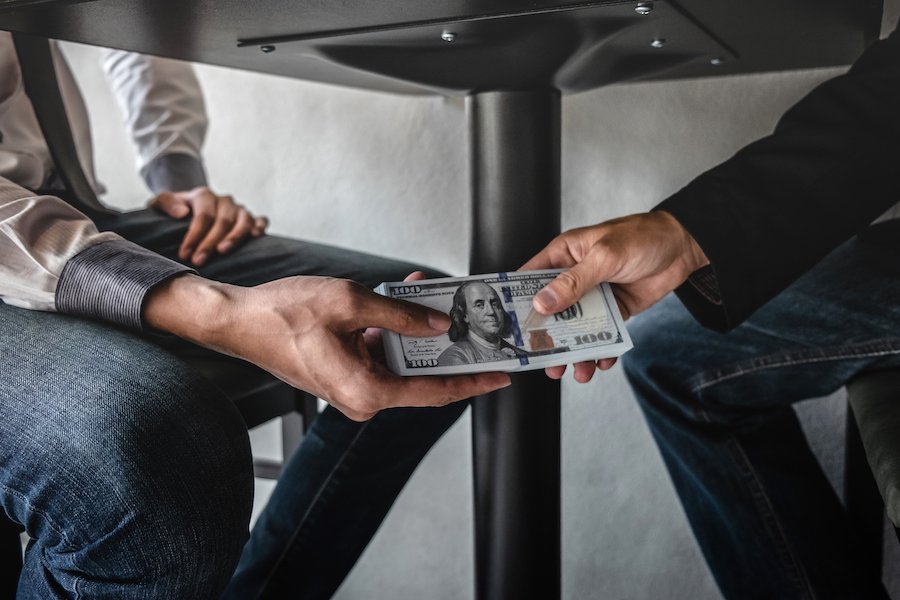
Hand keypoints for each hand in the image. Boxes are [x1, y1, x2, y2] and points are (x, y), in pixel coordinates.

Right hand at [144, 273, 510, 420]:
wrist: (239, 320)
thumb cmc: (281, 315)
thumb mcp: (351, 303)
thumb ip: (400, 315)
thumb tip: (438, 323)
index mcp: (366, 390)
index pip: (434, 392)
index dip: (472, 382)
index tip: (499, 375)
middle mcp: (361, 398)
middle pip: (421, 378)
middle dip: (450, 350)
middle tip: (480, 330)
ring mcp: (352, 387)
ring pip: (402, 361)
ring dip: (420, 333)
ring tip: (441, 300)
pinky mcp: (344, 373)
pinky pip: (381, 354)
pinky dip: (394, 331)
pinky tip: (406, 301)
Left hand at [149, 186, 267, 265]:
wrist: (190, 208)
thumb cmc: (175, 211)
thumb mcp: (160, 203)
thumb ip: (166, 202)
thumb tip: (182, 213)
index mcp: (204, 195)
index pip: (203, 215)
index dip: (194, 235)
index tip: (185, 254)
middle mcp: (224, 200)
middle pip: (222, 221)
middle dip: (210, 242)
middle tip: (198, 261)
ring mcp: (239, 209)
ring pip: (243, 221)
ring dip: (234, 237)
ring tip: (223, 252)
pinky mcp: (251, 218)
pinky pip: (261, 220)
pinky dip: (260, 227)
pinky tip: (255, 237)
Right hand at [520, 211, 708, 382]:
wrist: (683, 247)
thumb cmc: (641, 237)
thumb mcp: (605, 257)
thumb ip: (574, 281)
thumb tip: (543, 303)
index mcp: (564, 255)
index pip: (530, 278)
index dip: (518, 302)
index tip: (512, 328)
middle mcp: (574, 276)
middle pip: (551, 311)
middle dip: (548, 338)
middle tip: (545, 361)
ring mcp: (594, 295)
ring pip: (576, 328)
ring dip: (575, 351)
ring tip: (577, 370)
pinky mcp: (613, 310)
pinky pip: (602, 334)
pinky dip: (602, 350)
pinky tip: (603, 361)